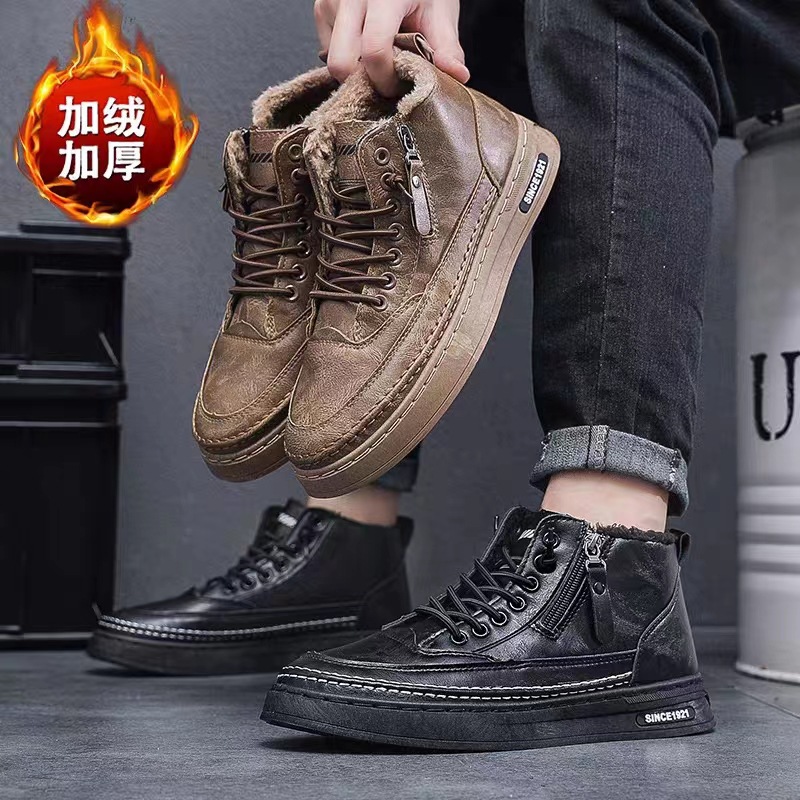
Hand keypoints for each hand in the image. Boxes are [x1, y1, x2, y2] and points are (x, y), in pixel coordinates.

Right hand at [315, 0, 469, 96]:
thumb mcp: (440, 11)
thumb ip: (446, 47)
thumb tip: (457, 76)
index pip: (374, 50)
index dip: (385, 80)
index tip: (398, 87)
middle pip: (341, 63)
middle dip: (362, 82)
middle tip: (385, 78)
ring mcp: (331, 0)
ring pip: (332, 58)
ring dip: (355, 68)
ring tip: (379, 56)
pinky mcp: (320, 6)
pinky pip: (327, 48)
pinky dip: (347, 55)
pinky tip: (365, 44)